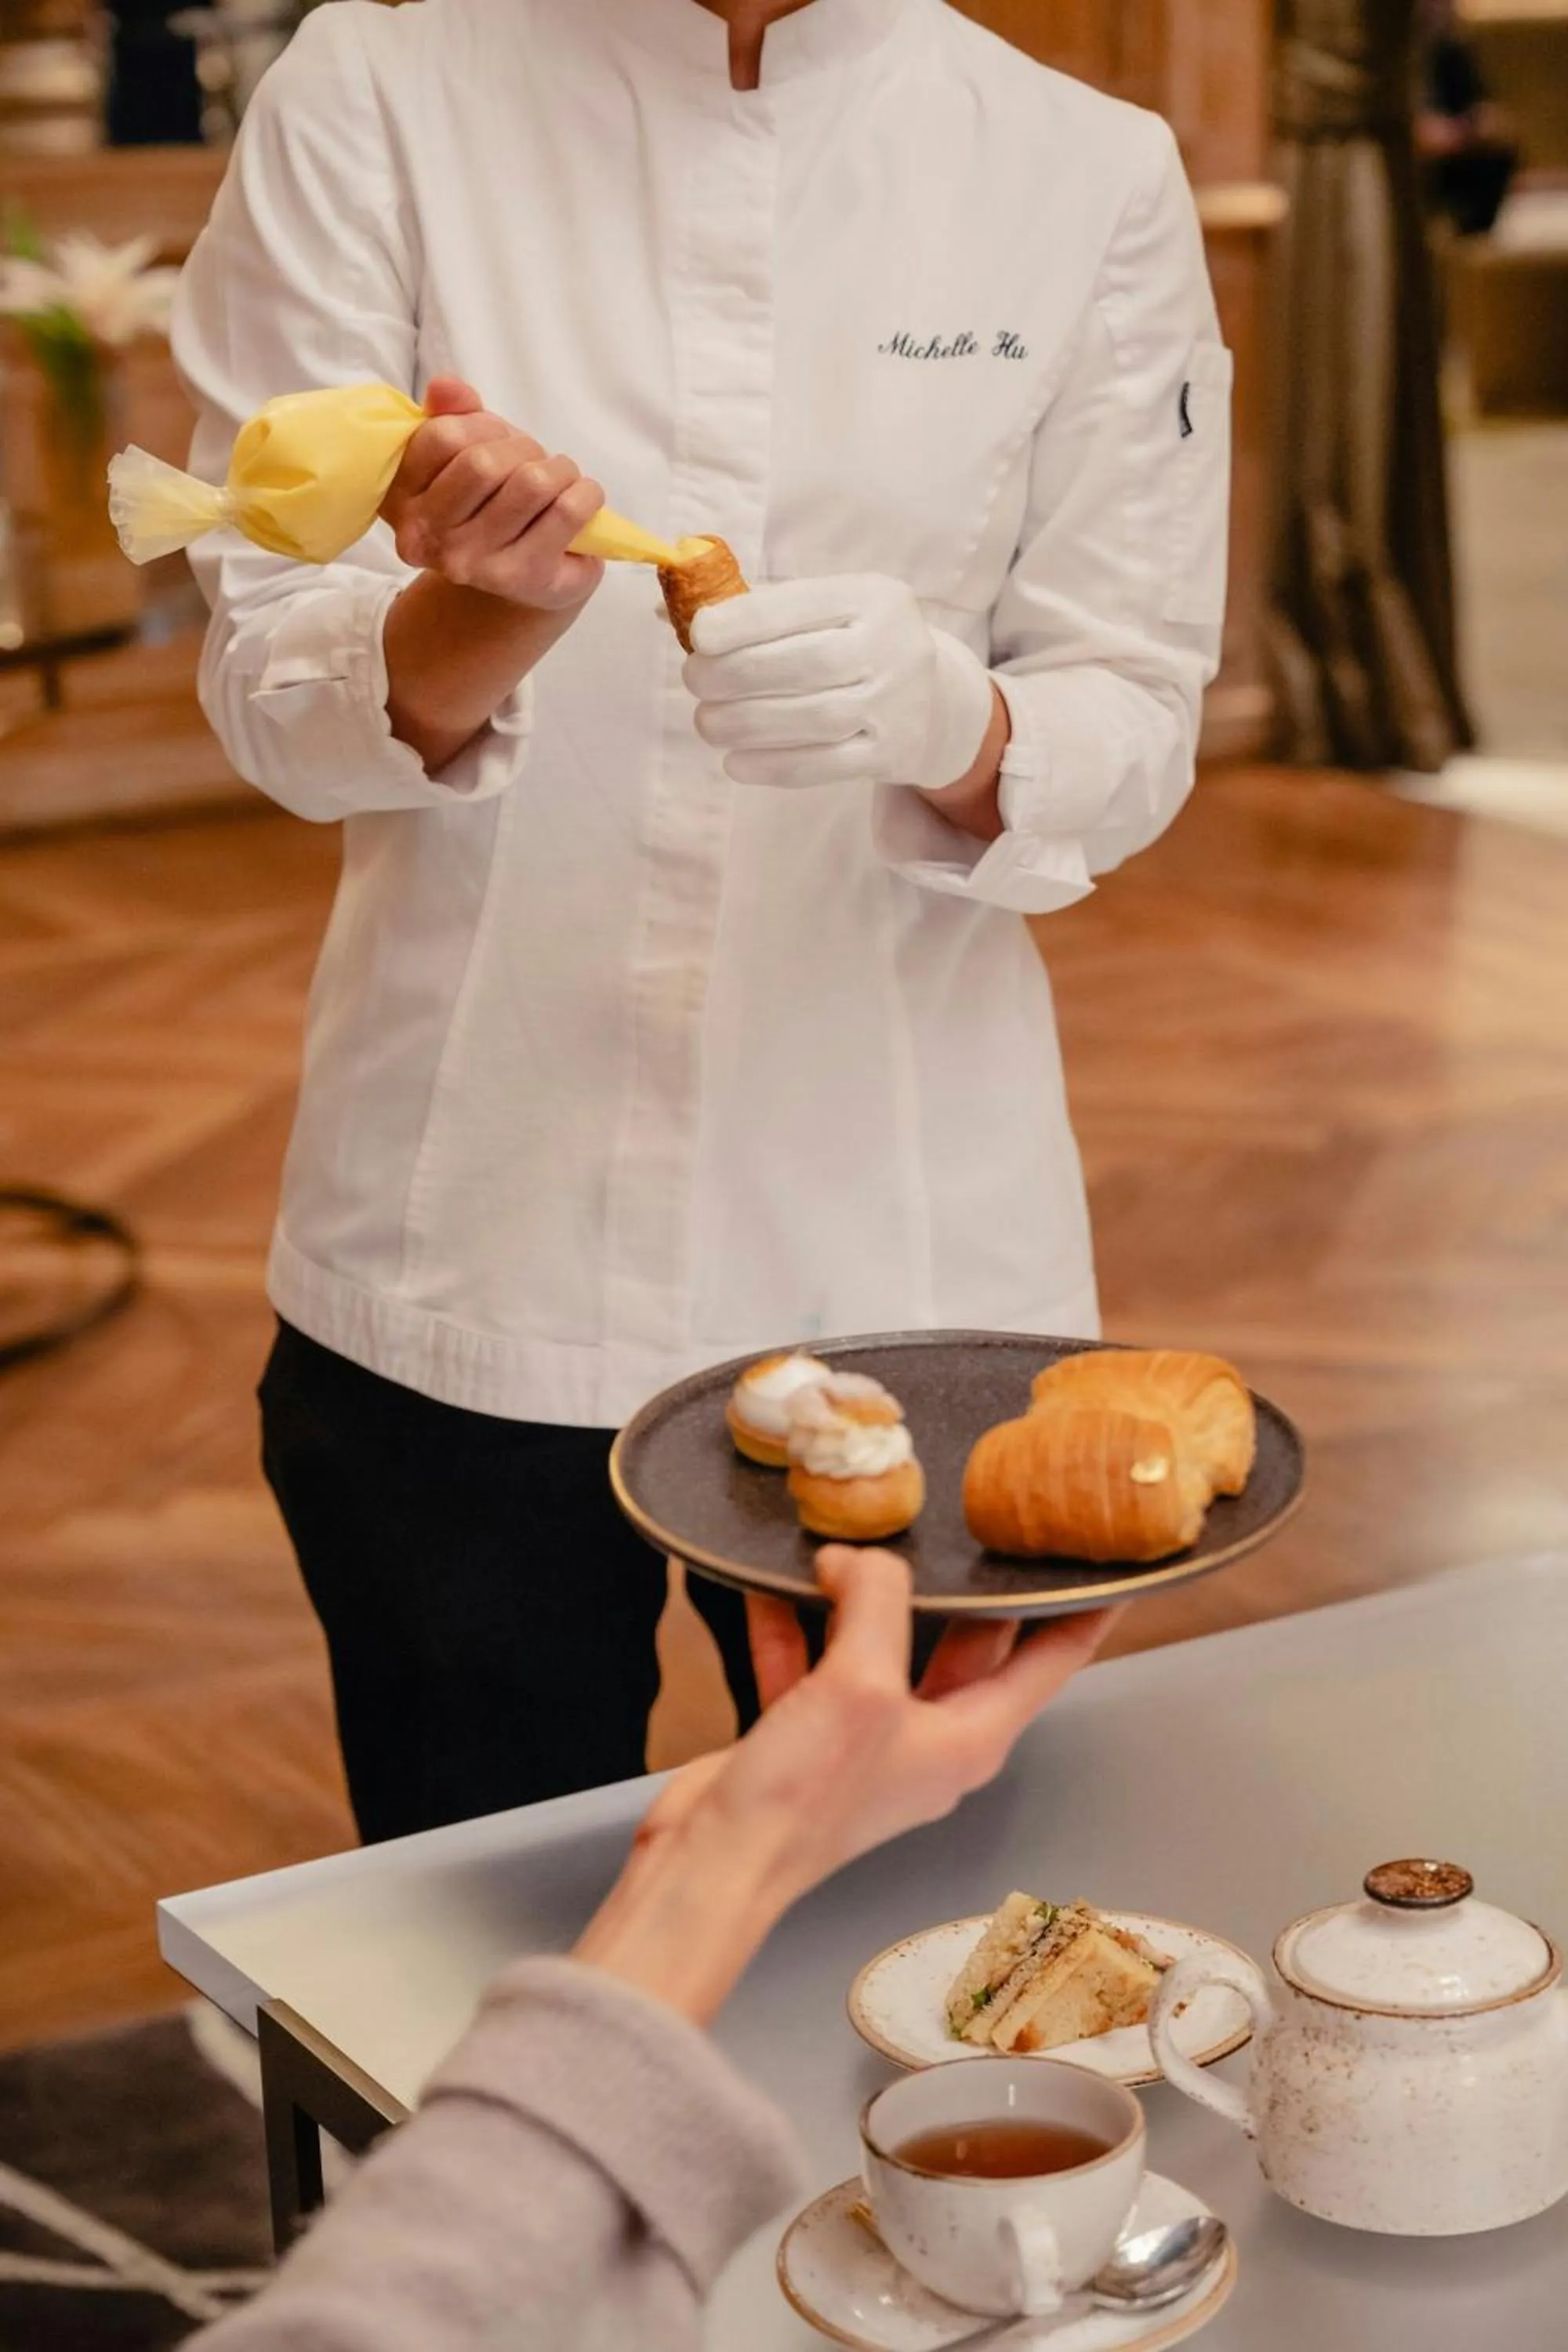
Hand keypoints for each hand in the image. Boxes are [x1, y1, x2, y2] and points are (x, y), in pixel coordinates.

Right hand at [382, 377, 604, 611]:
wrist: (524, 580)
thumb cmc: (492, 502)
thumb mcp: (466, 452)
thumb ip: (453, 413)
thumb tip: (445, 385)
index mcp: (403, 501)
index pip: (441, 437)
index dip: (480, 424)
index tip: (495, 437)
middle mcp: (431, 539)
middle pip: (485, 462)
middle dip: (522, 447)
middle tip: (533, 459)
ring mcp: (478, 564)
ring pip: (532, 483)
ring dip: (559, 468)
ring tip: (560, 477)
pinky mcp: (527, 577)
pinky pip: (568, 511)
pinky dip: (587, 493)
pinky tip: (582, 497)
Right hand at [573, 1549, 1117, 2020]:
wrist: (711, 1863)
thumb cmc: (805, 1799)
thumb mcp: (861, 1683)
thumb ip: (875, 1601)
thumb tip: (856, 1556)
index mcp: (971, 1736)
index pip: (1053, 1658)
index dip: (1085, 1606)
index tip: (1108, 1555)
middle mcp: (929, 1737)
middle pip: (970, 1639)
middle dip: (966, 1580)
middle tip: (978, 1513)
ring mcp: (866, 1737)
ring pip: (884, 1641)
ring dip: (863, 1591)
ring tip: (855, 1530)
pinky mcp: (806, 1733)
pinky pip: (812, 1657)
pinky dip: (794, 1620)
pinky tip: (771, 1580)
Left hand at [683, 574, 997, 792]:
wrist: (937, 701)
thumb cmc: (858, 644)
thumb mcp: (828, 609)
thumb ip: (758, 608)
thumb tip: (666, 610)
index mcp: (873, 597)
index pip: (803, 604)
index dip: (746, 622)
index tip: (698, 635)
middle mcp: (893, 648)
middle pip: (805, 664)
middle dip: (736, 674)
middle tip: (694, 681)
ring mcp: (896, 705)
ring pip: (812, 718)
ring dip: (746, 723)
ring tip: (706, 723)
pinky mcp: (891, 754)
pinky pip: (824, 765)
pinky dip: (772, 766)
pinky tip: (734, 762)